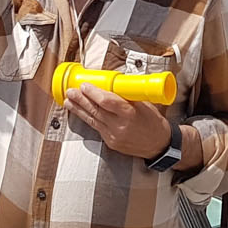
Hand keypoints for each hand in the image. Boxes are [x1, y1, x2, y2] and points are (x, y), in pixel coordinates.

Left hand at [64, 85, 178, 159]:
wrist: (159, 144)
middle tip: (70, 90)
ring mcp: (113, 135)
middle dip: (81, 99)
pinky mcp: (110, 142)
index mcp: (130, 113)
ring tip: (68, 101)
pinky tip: (79, 113)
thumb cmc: (153, 122)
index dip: (93, 93)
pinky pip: (96, 128)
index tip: (85, 84)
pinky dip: (86, 119)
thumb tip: (112, 82)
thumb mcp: (144, 104)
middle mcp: (120, 126)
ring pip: (92, 119)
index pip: (107, 101)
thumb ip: (127, 95)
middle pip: (96, 110)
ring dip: (78, 109)